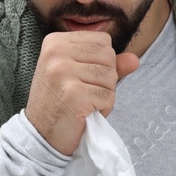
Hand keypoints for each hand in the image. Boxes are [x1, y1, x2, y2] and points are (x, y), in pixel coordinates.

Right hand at [25, 31, 140, 155]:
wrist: (41, 135)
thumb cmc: (61, 103)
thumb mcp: (79, 75)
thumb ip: (106, 64)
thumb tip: (134, 59)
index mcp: (56, 41)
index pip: (103, 40)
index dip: (102, 62)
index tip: (81, 78)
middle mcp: (56, 51)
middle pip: (109, 56)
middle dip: (105, 79)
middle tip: (83, 94)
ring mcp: (63, 71)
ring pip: (110, 76)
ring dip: (104, 95)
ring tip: (84, 104)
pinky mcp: (73, 93)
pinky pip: (108, 96)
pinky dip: (103, 109)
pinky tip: (85, 113)